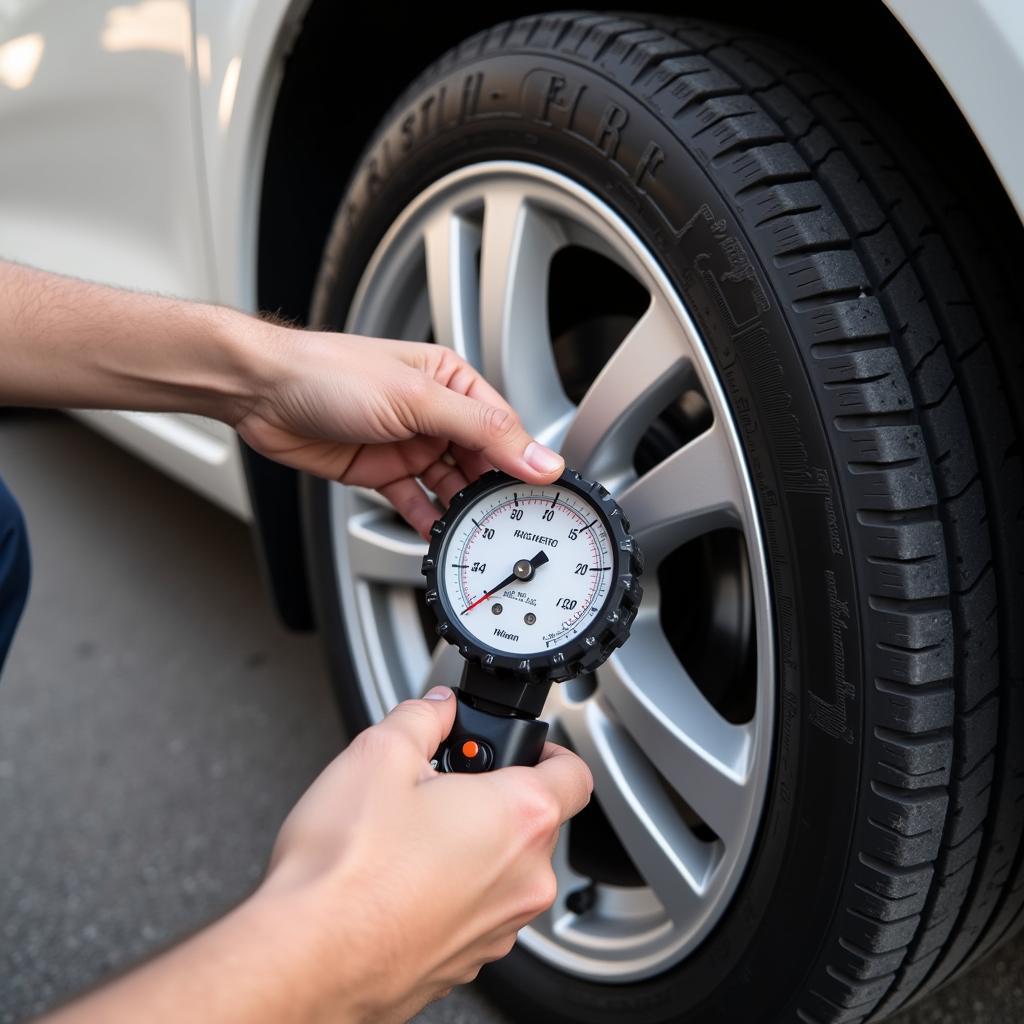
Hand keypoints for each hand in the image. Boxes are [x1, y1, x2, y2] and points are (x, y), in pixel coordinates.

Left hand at [236, 327, 564, 536]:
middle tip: (511, 523)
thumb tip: (536, 455)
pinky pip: (415, 501)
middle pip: (480, 461)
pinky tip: (440, 536)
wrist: (261, 393)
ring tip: (478, 535)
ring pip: (449, 485)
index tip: (541, 494)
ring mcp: (407, 443)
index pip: (503, 426)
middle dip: (493, 492)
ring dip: (462, 510)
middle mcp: (433, 412)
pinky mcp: (381, 470)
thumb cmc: (327, 372)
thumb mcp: (417, 398)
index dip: (523, 462)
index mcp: (450, 381)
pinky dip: (428, 521)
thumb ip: (482, 430)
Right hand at [258, 687, 592, 1022]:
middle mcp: (524, 879)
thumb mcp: (378, 755)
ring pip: (504, 869)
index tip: (521, 747)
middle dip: (493, 798)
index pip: (574, 773)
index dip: (550, 750)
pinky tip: (400, 881)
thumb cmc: (347, 870)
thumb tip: (437, 707)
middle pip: (535, 822)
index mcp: (519, 818)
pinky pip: (476, 910)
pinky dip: (452, 891)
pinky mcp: (468, 961)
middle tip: (440, 787)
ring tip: (410, 835)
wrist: (308, 960)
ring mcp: (499, 928)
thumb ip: (421, 717)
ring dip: (472, 847)